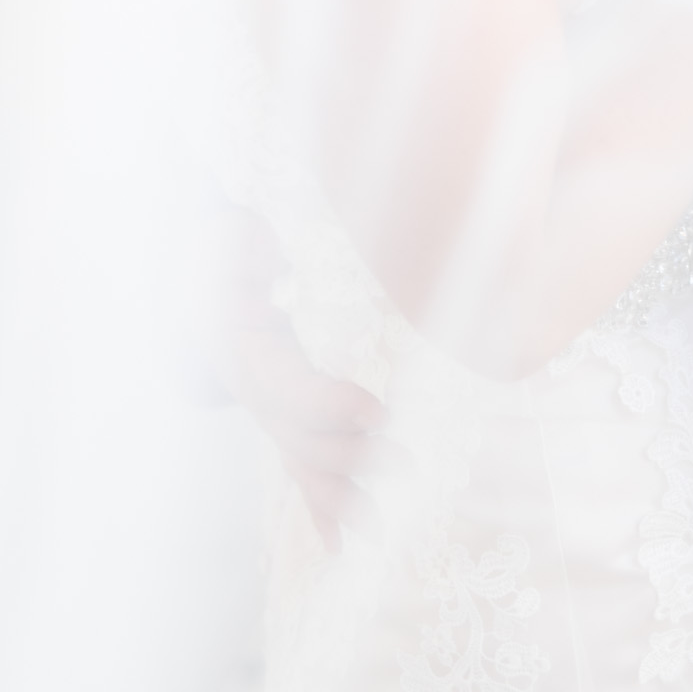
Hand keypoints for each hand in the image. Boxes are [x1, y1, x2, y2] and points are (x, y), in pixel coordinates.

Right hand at [205, 209, 387, 550]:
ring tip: (378, 530)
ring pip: (300, 460)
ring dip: (339, 496)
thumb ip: (244, 245)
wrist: (196, 288)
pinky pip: (298, 464)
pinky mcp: (278, 417)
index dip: (332, 404)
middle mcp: (253, 394)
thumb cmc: (221, 257)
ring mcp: (263, 411)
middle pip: (300, 436)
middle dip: (351, 457)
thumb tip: (269, 259)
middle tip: (405, 466)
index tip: (378, 413)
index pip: (291, 389)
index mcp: (246, 354)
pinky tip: (339, 544)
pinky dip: (319, 505)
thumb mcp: (228, 239)